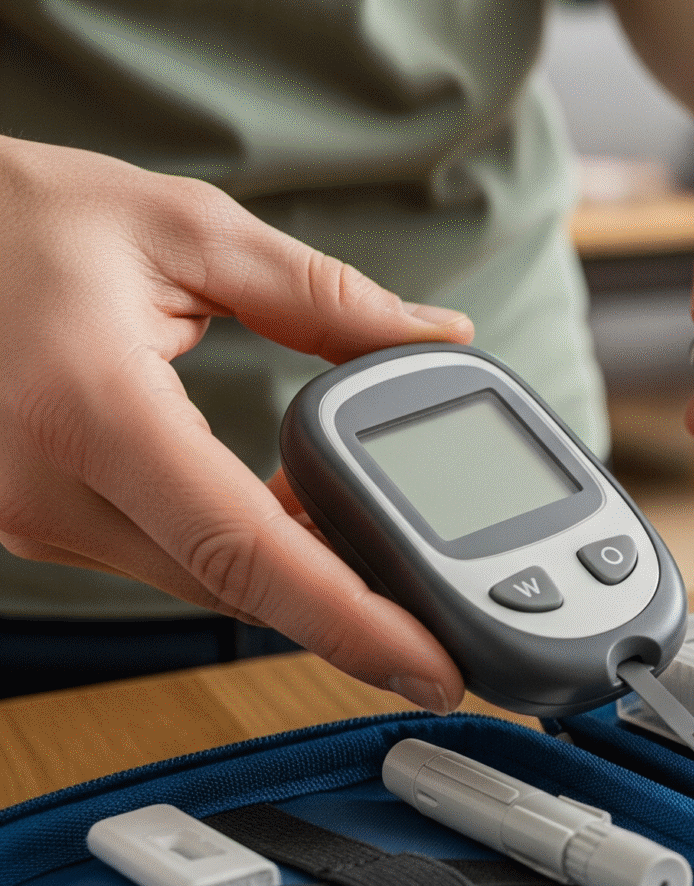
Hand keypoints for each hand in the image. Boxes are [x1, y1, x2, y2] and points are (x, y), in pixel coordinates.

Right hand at [0, 136, 473, 710]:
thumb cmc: (12, 217)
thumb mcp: (183, 230)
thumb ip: (323, 294)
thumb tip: (437, 336)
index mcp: (89, 409)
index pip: (246, 551)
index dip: (352, 623)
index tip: (432, 667)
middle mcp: (50, 488)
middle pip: (238, 589)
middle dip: (355, 619)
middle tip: (456, 633)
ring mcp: (34, 517)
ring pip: (206, 585)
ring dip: (304, 585)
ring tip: (404, 572)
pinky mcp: (39, 521)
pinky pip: (170, 560)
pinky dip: (249, 557)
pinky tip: (311, 530)